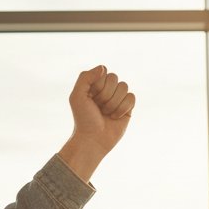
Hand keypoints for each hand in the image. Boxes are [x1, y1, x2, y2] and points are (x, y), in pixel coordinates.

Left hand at [58, 65, 135, 181]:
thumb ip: (85, 77)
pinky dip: (122, 108)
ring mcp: (118, 98)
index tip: (90, 98)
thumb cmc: (83, 119)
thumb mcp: (77, 96)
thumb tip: (103, 68)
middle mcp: (107, 90)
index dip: (98, 85)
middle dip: (105, 95)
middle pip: (114, 78)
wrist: (92, 140)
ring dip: (113, 102)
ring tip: (106, 114)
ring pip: (124, 87)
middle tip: (98, 108)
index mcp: (95, 85)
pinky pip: (131, 97)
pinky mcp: (127, 108)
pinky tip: (115, 117)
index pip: (104, 72)